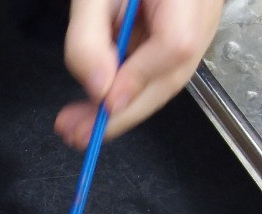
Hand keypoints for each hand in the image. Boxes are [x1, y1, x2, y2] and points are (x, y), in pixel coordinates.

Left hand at [55, 0, 222, 147]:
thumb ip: (88, 40)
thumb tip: (97, 90)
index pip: (173, 46)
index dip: (138, 80)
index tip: (104, 104)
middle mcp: (201, 12)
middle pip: (170, 75)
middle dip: (121, 113)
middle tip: (78, 135)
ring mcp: (196, 25)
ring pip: (162, 80)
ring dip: (119, 109)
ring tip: (78, 127)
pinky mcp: (180, 35)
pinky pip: (155, 70)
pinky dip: (125, 91)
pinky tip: (96, 104)